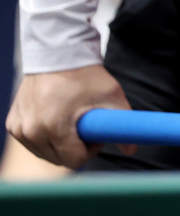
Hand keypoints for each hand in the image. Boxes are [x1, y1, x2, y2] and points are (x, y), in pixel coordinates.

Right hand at [5, 66, 132, 168]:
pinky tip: (56, 120)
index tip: (96, 134)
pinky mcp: (12, 123)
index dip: (91, 150)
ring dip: (59, 145)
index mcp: (54, 127)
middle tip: (85, 127)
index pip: (74, 160)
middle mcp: (31, 130)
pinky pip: (31, 142)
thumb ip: (124, 125)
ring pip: (44, 153)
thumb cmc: (86, 76)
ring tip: (71, 123)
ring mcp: (18, 127)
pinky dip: (44, 137)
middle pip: (58, 159)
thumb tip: (132, 150)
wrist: (58, 54)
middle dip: (76, 149)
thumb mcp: (112, 97)